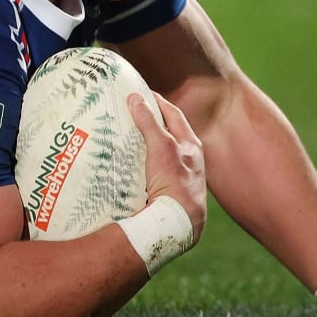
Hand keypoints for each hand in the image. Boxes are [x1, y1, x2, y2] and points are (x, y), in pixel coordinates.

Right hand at [129, 92, 206, 239]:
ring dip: (144, 146)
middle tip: (130, 113)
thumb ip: (148, 122)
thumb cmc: (174, 182)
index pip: (174, 115)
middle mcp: (188, 160)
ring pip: (159, 154)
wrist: (177, 223)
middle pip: (166, 134)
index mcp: (191, 145)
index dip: (157, 102)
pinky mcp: (168, 192)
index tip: (141, 93)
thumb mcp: (161, 147)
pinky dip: (140, 165)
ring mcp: (179, 177)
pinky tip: (128, 167)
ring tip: (125, 138)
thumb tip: (134, 97)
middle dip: (150, 123)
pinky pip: (152, 172)